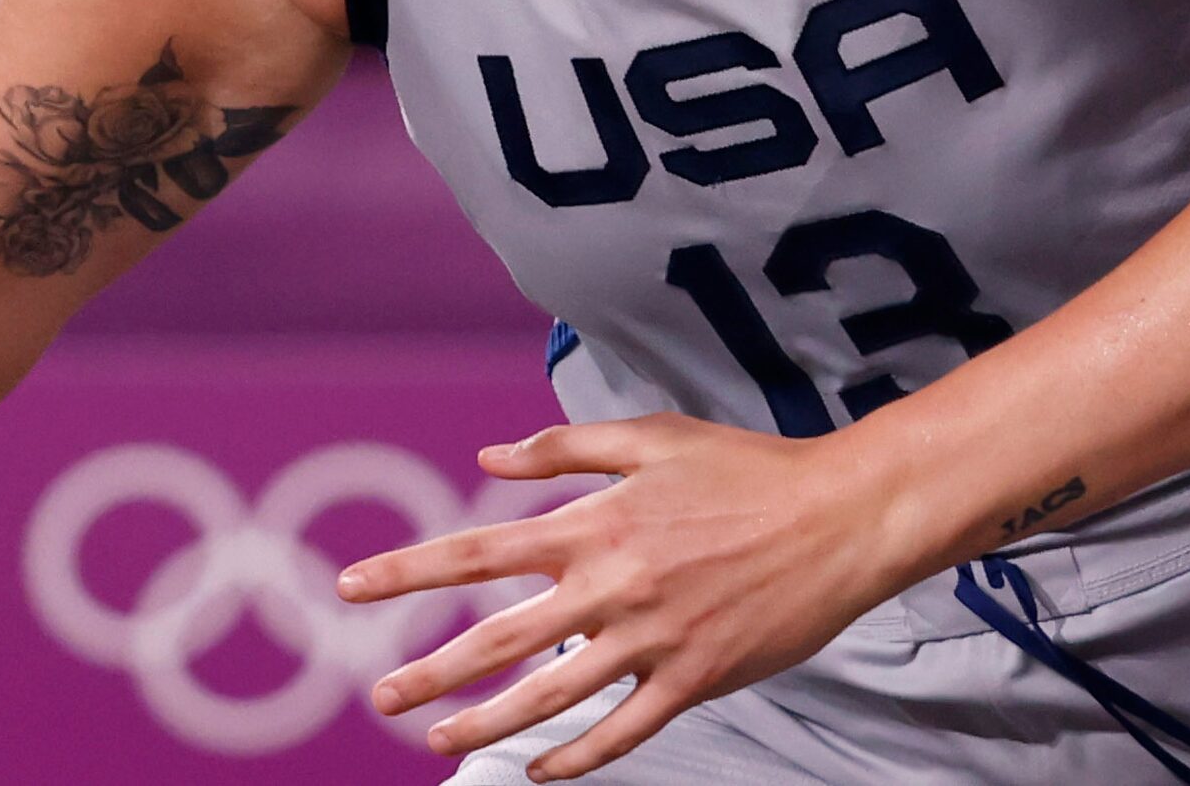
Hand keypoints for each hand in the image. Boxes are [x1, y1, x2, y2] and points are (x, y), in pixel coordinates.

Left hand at [337, 414, 904, 780]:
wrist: (839, 517)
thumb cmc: (746, 468)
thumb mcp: (652, 437)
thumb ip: (566, 449)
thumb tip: (490, 457)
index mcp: (595, 522)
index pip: (479, 550)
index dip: (408, 571)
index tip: (350, 587)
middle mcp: (613, 584)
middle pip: (500, 638)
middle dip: (430, 670)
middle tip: (378, 694)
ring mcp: (653, 639)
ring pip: (550, 696)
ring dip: (486, 723)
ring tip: (436, 741)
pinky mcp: (695, 678)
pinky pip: (622, 729)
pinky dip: (577, 757)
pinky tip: (542, 772)